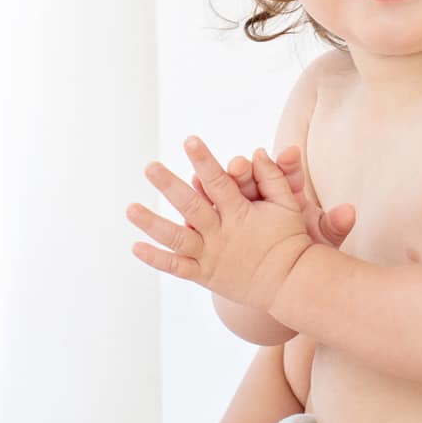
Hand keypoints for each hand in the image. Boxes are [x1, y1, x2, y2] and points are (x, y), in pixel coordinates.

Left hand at [126, 135, 313, 311]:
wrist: (291, 282)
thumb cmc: (289, 239)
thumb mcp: (287, 204)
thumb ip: (271, 178)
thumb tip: (258, 151)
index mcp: (240, 213)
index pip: (218, 181)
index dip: (203, 160)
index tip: (189, 140)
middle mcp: (221, 234)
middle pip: (191, 206)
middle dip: (169, 185)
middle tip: (149, 166)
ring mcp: (211, 256)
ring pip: (176, 238)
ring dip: (151, 223)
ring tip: (130, 208)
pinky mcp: (205, 275)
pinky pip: (177, 267)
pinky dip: (156, 258)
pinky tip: (135, 247)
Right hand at [190, 145, 355, 248]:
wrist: (277, 276)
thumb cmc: (302, 254)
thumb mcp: (320, 241)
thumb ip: (334, 225)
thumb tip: (350, 212)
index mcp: (284, 194)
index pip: (285, 173)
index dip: (287, 164)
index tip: (291, 154)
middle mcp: (255, 195)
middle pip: (247, 176)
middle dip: (243, 169)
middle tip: (239, 164)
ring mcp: (230, 208)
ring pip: (219, 190)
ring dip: (208, 178)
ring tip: (200, 175)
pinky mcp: (213, 226)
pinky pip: (201, 214)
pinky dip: (196, 204)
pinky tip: (186, 201)